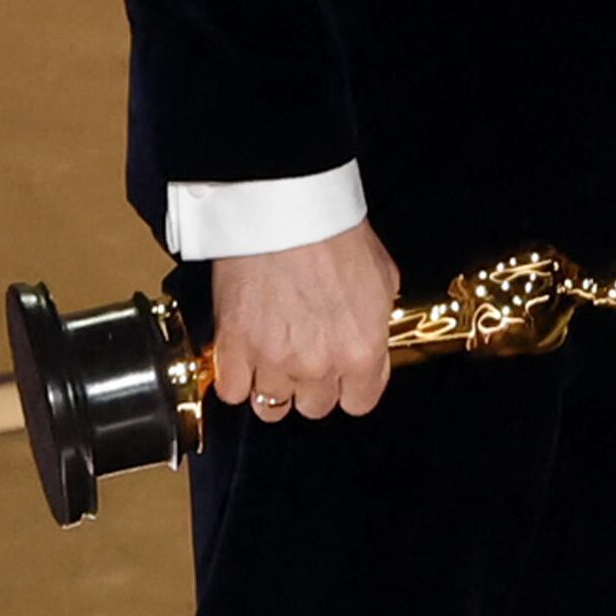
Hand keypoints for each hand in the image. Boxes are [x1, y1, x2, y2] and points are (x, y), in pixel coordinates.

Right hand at [210, 218, 398, 418]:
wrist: (284, 208)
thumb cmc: (332, 232)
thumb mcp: (382, 278)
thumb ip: (377, 321)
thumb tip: (370, 334)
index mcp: (362, 350)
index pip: (360, 402)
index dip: (350, 387)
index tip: (342, 376)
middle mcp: (320, 363)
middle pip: (315, 407)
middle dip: (311, 385)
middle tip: (305, 356)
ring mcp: (275, 360)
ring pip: (271, 405)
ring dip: (272, 384)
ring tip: (271, 356)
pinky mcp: (234, 347)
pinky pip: (233, 391)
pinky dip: (236, 379)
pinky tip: (242, 359)